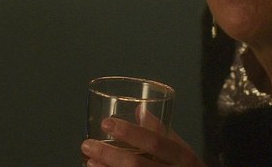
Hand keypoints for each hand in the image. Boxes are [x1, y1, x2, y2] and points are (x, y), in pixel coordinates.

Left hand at [81, 117, 206, 166]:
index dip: (130, 132)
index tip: (107, 123)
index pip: (155, 142)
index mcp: (183, 157)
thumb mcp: (181, 149)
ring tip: (89, 162)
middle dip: (109, 155)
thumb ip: (162, 132)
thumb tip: (140, 109)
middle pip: (136, 165)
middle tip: (88, 144)